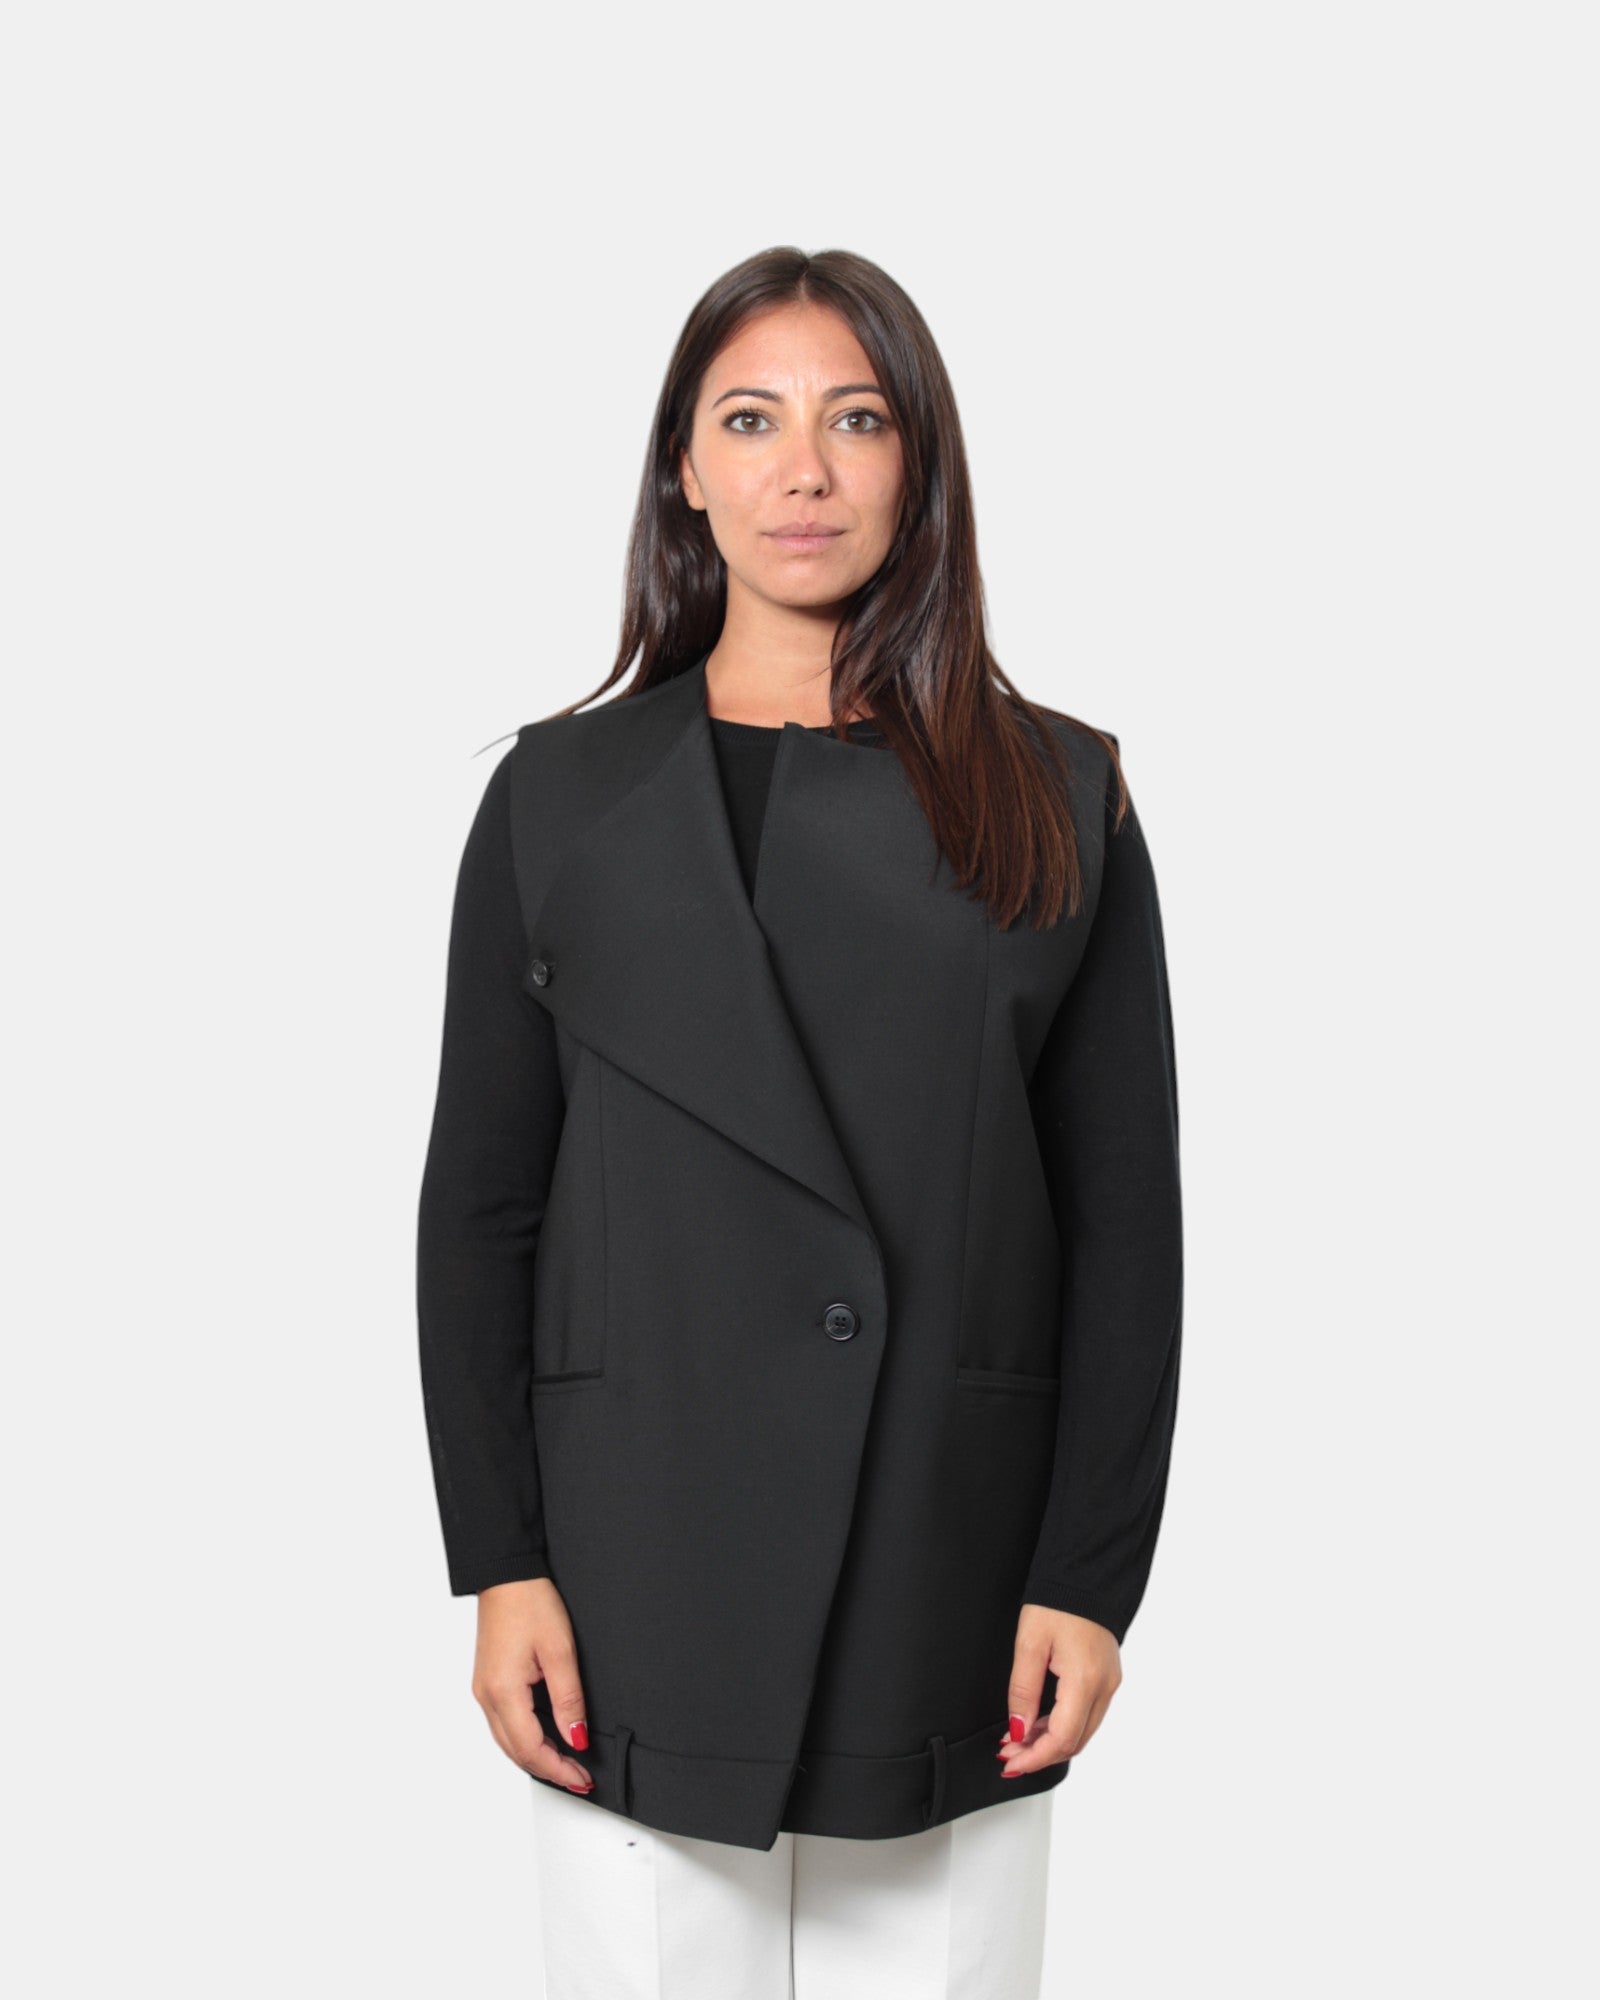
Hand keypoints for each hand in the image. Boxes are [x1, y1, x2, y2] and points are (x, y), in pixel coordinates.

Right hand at [472, 1578, 594, 1792]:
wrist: (506, 1575)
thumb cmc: (530, 1603)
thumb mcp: (560, 1651)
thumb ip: (568, 1700)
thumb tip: (576, 1738)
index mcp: (503, 1691)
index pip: (531, 1749)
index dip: (559, 1769)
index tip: (583, 1778)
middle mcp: (486, 1696)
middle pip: (516, 1752)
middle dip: (548, 1770)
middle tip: (579, 1779)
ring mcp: (483, 1690)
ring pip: (507, 1741)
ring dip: (536, 1757)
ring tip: (566, 1764)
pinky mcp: (487, 1682)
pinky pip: (503, 1723)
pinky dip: (525, 1739)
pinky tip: (544, 1740)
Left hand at [996, 1604, 1121, 1776]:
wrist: (1086, 1574)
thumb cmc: (1057, 1602)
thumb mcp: (1029, 1643)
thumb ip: (1023, 1691)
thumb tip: (1018, 1729)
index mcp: (1085, 1680)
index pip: (1062, 1739)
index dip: (1034, 1757)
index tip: (1010, 1762)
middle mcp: (1104, 1688)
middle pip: (1074, 1741)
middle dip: (1040, 1754)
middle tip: (1008, 1753)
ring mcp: (1110, 1684)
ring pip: (1082, 1731)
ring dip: (1051, 1741)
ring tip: (1018, 1738)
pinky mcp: (1108, 1678)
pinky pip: (1087, 1714)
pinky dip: (1063, 1725)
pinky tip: (1039, 1722)